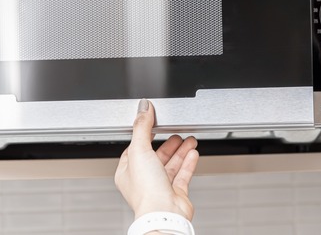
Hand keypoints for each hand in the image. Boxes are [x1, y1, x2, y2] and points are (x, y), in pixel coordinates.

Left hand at [114, 99, 199, 219]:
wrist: (164, 213)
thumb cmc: (147, 190)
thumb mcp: (140, 150)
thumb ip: (142, 127)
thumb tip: (143, 108)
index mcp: (128, 172)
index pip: (135, 149)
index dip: (145, 136)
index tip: (154, 124)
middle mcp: (143, 181)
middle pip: (156, 156)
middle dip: (168, 143)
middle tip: (176, 132)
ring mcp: (160, 187)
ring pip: (171, 165)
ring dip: (180, 151)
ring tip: (189, 140)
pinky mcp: (175, 194)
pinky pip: (183, 175)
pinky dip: (188, 163)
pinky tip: (193, 153)